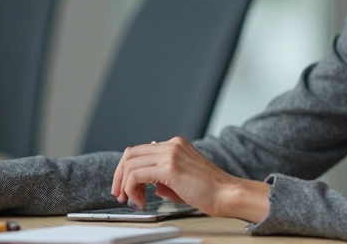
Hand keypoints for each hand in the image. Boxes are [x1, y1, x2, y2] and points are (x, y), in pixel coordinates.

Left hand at [111, 137, 269, 222]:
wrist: (226, 193)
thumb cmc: (209, 190)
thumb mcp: (180, 179)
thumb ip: (162, 177)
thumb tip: (147, 184)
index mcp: (175, 144)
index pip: (139, 151)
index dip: (126, 170)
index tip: (123, 187)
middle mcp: (171, 144)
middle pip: (130, 154)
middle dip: (119, 176)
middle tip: (120, 195)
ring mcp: (171, 153)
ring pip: (130, 163)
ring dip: (125, 185)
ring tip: (133, 201)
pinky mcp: (170, 167)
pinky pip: (137, 175)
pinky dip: (132, 189)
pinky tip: (140, 201)